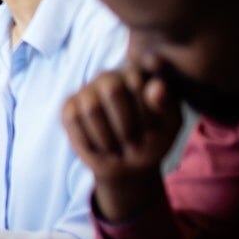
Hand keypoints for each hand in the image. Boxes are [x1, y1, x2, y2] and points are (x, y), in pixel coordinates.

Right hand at [61, 63, 184, 220]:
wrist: (129, 164)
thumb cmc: (152, 139)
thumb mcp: (169, 124)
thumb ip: (165, 104)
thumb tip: (157, 87)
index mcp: (136, 74)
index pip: (138, 81)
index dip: (145, 112)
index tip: (152, 131)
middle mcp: (109, 76)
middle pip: (112, 89)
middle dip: (125, 124)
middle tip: (135, 144)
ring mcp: (87, 90)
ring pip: (91, 107)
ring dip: (107, 137)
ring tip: (118, 150)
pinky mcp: (69, 107)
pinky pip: (74, 119)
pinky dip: (90, 140)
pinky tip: (101, 148)